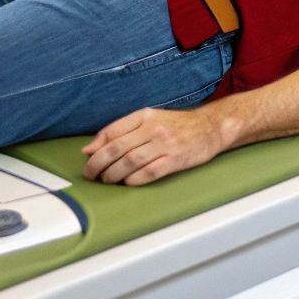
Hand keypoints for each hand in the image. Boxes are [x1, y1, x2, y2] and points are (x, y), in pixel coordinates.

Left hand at [81, 106, 225, 185]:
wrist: (210, 127)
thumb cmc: (177, 125)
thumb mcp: (150, 119)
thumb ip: (121, 130)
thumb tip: (90, 148)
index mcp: (145, 116)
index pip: (112, 131)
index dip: (96, 147)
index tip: (87, 158)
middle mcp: (154, 128)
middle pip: (117, 148)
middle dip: (99, 164)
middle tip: (91, 174)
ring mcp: (166, 144)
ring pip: (130, 162)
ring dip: (114, 174)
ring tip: (108, 180)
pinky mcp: (176, 159)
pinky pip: (149, 172)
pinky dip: (134, 180)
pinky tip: (128, 182)